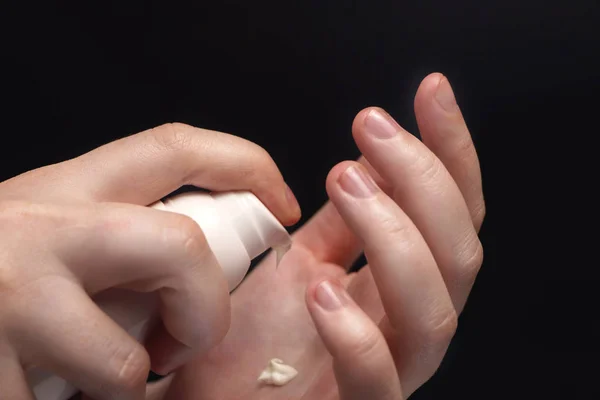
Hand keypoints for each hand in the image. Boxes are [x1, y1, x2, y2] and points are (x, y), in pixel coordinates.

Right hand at [0, 124, 299, 399]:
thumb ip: (115, 232)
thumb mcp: (52, 227)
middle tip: (190, 337)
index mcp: (65, 189)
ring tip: (94, 376)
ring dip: (125, 385)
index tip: (282, 203)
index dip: (247, 166)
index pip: (177, 148)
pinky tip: (45, 390)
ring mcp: (9, 301)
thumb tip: (195, 251)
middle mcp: (39, 230)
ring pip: (123, 364)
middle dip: (206, 307)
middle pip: (178, 247)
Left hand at [162, 73, 484, 398]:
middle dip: (423, 180)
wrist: (208, 398)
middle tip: (370, 129)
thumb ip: (336, 225)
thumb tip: (364, 163)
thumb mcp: (294, 262)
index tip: (429, 93)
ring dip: (396, 236)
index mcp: (392, 285)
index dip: (449, 152)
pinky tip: (318, 289)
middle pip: (459, 253)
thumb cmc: (247, 340)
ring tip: (347, 182)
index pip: (449, 214)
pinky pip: (378, 383)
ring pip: (434, 312)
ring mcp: (385, 371)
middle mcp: (400, 323)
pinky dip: (357, 333)